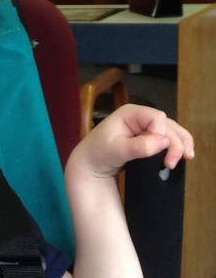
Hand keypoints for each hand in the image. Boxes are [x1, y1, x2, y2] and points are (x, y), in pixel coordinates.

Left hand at [71, 104, 194, 178]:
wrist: (90, 165)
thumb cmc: (98, 154)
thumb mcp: (116, 151)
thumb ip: (138, 146)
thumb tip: (163, 141)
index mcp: (131, 113)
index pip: (156, 118)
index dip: (161, 134)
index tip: (158, 152)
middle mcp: (141, 116)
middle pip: (167, 125)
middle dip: (174, 143)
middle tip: (172, 164)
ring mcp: (145, 126)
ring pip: (171, 131)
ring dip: (181, 144)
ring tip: (188, 158)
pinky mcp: (148, 137)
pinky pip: (167, 138)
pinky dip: (177, 146)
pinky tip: (185, 155)